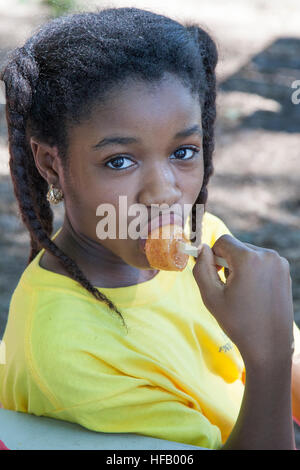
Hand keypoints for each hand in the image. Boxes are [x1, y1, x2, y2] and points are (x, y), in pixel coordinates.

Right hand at [192, 235, 293, 367]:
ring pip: (249, 254)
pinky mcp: (285, 272)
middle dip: (228, 262)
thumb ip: (201, 268)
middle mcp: (268, 256)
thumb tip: (202, 248)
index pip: (223, 241)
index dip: (213, 256)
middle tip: (228, 288)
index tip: (214, 274)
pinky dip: (253, 272)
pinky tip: (253, 293)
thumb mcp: (211, 296)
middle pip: (237, 247)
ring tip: (242, 292)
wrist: (269, 345)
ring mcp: (279, 263)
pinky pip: (262, 262)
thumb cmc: (238, 322)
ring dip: (241, 267)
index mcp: (249, 259)